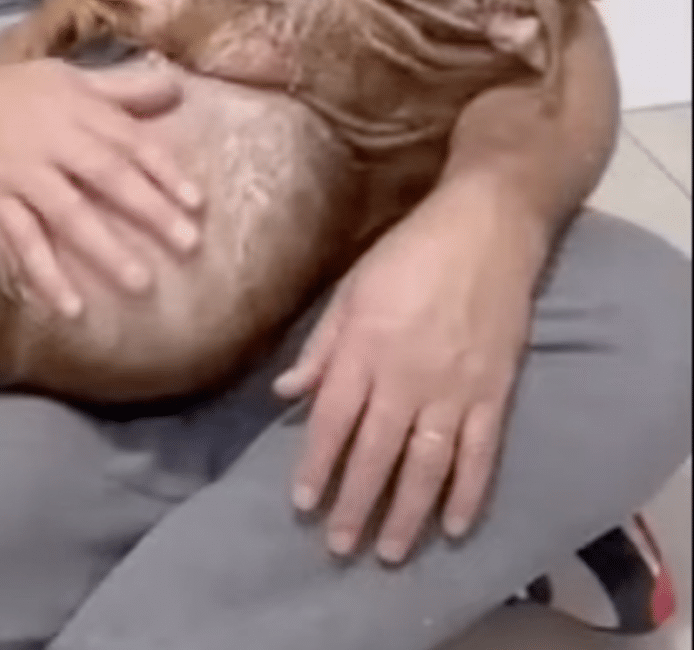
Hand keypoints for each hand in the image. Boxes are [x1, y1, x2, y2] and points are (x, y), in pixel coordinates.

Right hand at [0, 57, 202, 316]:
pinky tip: (70, 307)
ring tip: (141, 284)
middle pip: (107, 175)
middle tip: (189, 244)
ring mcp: (17, 172)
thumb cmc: (5, 91)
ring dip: (105, 248)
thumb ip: (121, 88)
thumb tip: (178, 88)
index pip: (129, 139)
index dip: (165, 170)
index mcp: (75, 106)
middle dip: (149, 210)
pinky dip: (44, 272)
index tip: (197, 203)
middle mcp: (50, 138)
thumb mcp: (65, 77)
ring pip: (68, 212)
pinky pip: (20, 240)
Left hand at [275, 173, 546, 563]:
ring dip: (408, 513)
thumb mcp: (351, 287)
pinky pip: (482, 453)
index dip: (316, 465)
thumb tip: (285, 393)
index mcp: (364, 347)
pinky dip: (470, 492)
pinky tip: (456, 527)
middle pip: (376, 452)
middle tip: (340, 546)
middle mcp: (406, 375)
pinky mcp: (495, 391)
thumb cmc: (409, 253)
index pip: (332, 420)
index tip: (303, 504)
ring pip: (427, 465)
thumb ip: (321, 345)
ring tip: (390, 552)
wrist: (486, 229)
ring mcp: (455, 387)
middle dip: (356, 504)